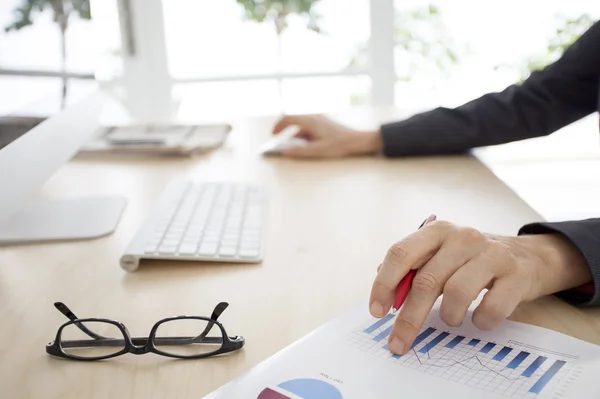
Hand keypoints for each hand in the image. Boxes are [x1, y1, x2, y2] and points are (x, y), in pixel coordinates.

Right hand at [272, 115, 382, 157]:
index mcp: (310, 121)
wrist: (357, 140)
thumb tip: (285, 152)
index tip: (273, 134)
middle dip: (284, 128)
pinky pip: (309, 126)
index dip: (278, 126)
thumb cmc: (339, 145)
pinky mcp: (324, 124)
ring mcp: (320, 119)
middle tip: (278, 138)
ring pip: (302, 123)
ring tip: (294, 146)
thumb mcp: (317, 151)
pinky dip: (303, 133)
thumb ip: (299, 151)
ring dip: (295, 133)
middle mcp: (314, 117)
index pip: (288, 118)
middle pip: (294, 118)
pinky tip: (307, 144)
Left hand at [370, 220, 589, 354]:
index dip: (384, 284)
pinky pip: (491, 307)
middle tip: (398, 342)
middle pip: (426, 280)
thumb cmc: (472, 260)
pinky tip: (479, 319)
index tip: (377, 311)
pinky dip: (480, 321)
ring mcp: (492, 254)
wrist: (528, 256)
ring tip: (451, 319)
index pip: (401, 253)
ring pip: (456, 293)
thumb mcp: (441, 255)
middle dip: (408, 318)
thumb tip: (386, 292)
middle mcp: (463, 237)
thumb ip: (413, 268)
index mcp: (437, 231)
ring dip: (449, 316)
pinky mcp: (516, 275)